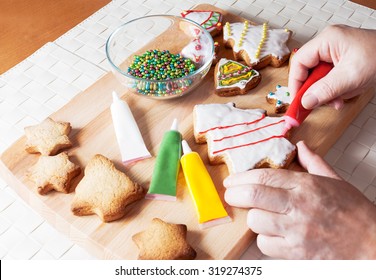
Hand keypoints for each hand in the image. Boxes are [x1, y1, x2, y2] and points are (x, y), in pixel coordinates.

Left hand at [224, 141, 375, 258]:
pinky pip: (265, 244)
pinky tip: (272, 234)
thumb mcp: (335, 181)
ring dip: (252, 217)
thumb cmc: (353, 213)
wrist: (371, 245)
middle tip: (231, 195)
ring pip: (255, 220)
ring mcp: (295, 230)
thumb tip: (300, 146)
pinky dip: (263, 239)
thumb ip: (313, 163)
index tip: (231, 180)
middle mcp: (298, 206)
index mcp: (306, 186)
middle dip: (235, 194)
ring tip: (259, 215)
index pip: (264, 176)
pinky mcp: (295, 252)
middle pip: (254, 195)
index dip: (242, 177)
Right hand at [288, 25, 375, 109]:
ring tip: (338, 100)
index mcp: (327, 40)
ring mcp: (335, 52)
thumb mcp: (351, 77)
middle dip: (314, 90)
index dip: (295, 83)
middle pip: (308, 70)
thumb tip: (305, 102)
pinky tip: (343, 95)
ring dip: (326, 92)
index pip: (300, 62)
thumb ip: (325, 90)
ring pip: (319, 77)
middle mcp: (328, 44)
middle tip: (318, 104)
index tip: (297, 101)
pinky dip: (334, 89)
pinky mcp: (342, 60)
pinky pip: (330, 78)